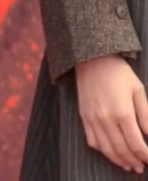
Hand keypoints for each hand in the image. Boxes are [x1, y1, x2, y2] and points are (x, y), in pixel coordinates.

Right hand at [75, 55, 147, 172]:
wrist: (92, 59)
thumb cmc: (118, 72)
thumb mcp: (138, 89)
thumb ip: (145, 114)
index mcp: (123, 112)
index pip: (136, 144)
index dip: (145, 155)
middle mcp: (106, 119)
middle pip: (122, 150)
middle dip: (133, 161)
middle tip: (140, 166)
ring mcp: (93, 119)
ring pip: (107, 149)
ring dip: (118, 160)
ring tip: (127, 165)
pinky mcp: (84, 117)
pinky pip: (92, 141)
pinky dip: (102, 151)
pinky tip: (110, 152)